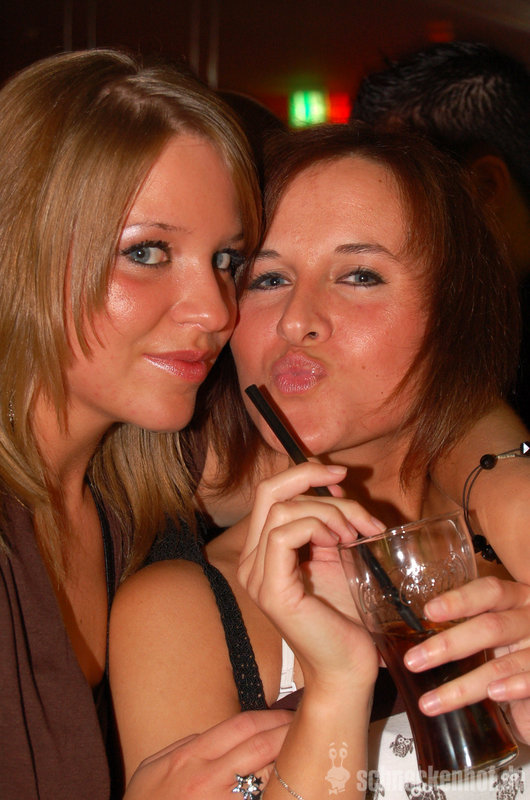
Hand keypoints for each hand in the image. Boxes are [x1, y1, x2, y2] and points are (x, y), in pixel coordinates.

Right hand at [124, 709, 291, 798]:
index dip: (272, 716)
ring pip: (267, 777)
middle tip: (309, 727)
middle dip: (289, 733)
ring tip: (306, 756)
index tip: (288, 714)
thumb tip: (213, 734)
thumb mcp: (153, 768)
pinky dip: (275, 795)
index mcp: (191, 755)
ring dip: (288, 765)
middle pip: (261, 746)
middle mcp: (208, 778)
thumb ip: (185, 747)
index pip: (243, 724)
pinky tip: (288, 790)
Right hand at [238, 462, 382, 691]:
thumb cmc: (346, 616)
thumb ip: (329, 522)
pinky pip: (283, 535)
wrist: (348, 668)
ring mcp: (257, 576)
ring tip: (356, 532)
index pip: (269, 493)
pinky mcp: (272, 590)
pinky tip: (341, 543)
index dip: (303, 473)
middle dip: (312, 480)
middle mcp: (251, 561)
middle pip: (268, 492)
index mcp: (263, 552)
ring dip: (327, 511)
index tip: (340, 474)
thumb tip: (336, 485)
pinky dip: (316, 527)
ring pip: (282, 510)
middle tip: (352, 492)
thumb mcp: (337, 555)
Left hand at [403, 576, 529, 743]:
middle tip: (413, 661)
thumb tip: (405, 635)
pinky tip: (492, 694)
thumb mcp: (489, 634)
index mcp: (515, 600)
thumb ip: (460, 628)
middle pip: (490, 627)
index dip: (459, 600)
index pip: (489, 591)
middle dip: (448, 644)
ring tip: (432, 700)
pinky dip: (510, 687)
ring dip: (463, 685)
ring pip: (501, 664)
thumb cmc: (508, 655)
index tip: (428, 611)